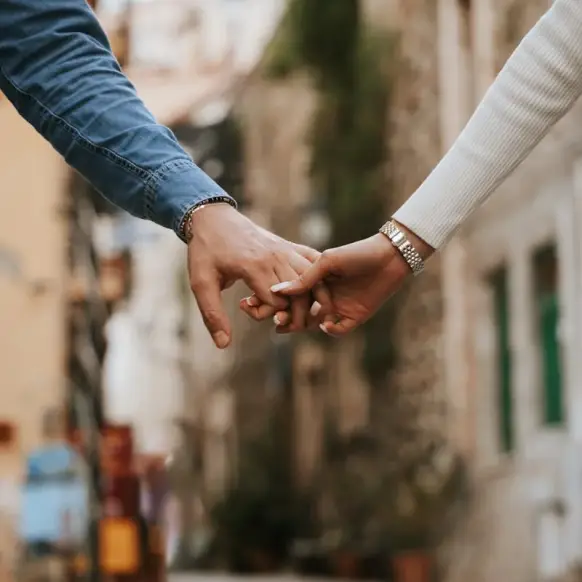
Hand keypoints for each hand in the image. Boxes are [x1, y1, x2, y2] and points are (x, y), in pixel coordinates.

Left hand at [187, 203, 323, 347]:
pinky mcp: (289, 246)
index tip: (248, 307)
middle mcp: (276, 256)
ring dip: (307, 300)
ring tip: (287, 307)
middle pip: (301, 294)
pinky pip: (314, 262)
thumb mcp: (201, 283)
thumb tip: (223, 345)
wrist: (213, 217)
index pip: (279, 301)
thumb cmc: (205, 251)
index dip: (268, 315)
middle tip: (272, 315)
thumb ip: (213, 315)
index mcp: (255, 265)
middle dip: (291, 313)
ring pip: (313, 280)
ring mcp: (286, 249)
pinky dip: (317, 279)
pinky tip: (305, 290)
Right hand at [266, 225, 433, 335]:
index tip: (262, 304)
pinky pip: (339, 329)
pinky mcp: (355, 317)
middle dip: (287, 319)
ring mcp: (340, 307)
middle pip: (301, 312)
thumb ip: (304, 278)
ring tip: (291, 326)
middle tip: (275, 322)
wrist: (390, 256)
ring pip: (316, 323)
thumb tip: (277, 290)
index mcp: (317, 281)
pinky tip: (323, 323)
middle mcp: (326, 295)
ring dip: (303, 326)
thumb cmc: (357, 253)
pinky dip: (330, 330)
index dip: (279, 302)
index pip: (293, 295)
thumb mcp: (327, 262)